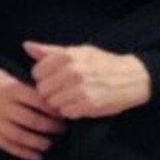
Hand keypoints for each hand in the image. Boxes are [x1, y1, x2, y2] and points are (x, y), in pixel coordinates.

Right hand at [0, 59, 65, 159]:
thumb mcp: (6, 75)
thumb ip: (26, 87)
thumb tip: (52, 98)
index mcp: (8, 87)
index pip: (36, 100)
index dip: (52, 109)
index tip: (63, 112)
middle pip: (30, 120)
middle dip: (49, 127)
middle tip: (62, 129)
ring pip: (19, 135)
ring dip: (37, 142)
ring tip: (49, 144)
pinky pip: (6, 145)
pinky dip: (22, 152)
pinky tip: (35, 156)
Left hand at [23, 41, 151, 117]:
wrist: (132, 78)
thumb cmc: (103, 64)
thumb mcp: (79, 51)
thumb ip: (51, 51)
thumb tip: (27, 46)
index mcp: (68, 56)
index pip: (37, 72)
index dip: (43, 78)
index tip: (54, 79)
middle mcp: (73, 71)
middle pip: (42, 90)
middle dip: (50, 92)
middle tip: (64, 90)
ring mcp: (80, 89)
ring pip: (52, 103)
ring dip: (59, 103)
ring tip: (73, 97)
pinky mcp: (88, 105)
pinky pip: (65, 113)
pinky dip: (70, 111)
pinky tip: (79, 104)